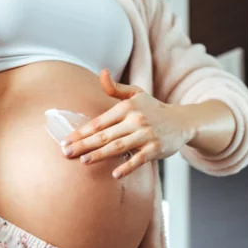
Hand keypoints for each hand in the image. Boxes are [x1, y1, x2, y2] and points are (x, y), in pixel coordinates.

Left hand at [62, 69, 193, 178]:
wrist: (182, 121)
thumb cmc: (153, 109)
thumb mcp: (136, 94)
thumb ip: (116, 88)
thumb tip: (102, 73)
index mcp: (127, 108)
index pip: (99, 122)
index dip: (81, 132)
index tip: (66, 140)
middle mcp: (135, 120)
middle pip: (105, 135)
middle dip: (84, 144)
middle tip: (66, 153)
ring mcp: (146, 135)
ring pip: (119, 146)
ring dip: (100, 154)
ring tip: (84, 161)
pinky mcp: (156, 149)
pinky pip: (139, 159)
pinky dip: (127, 166)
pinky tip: (115, 174)